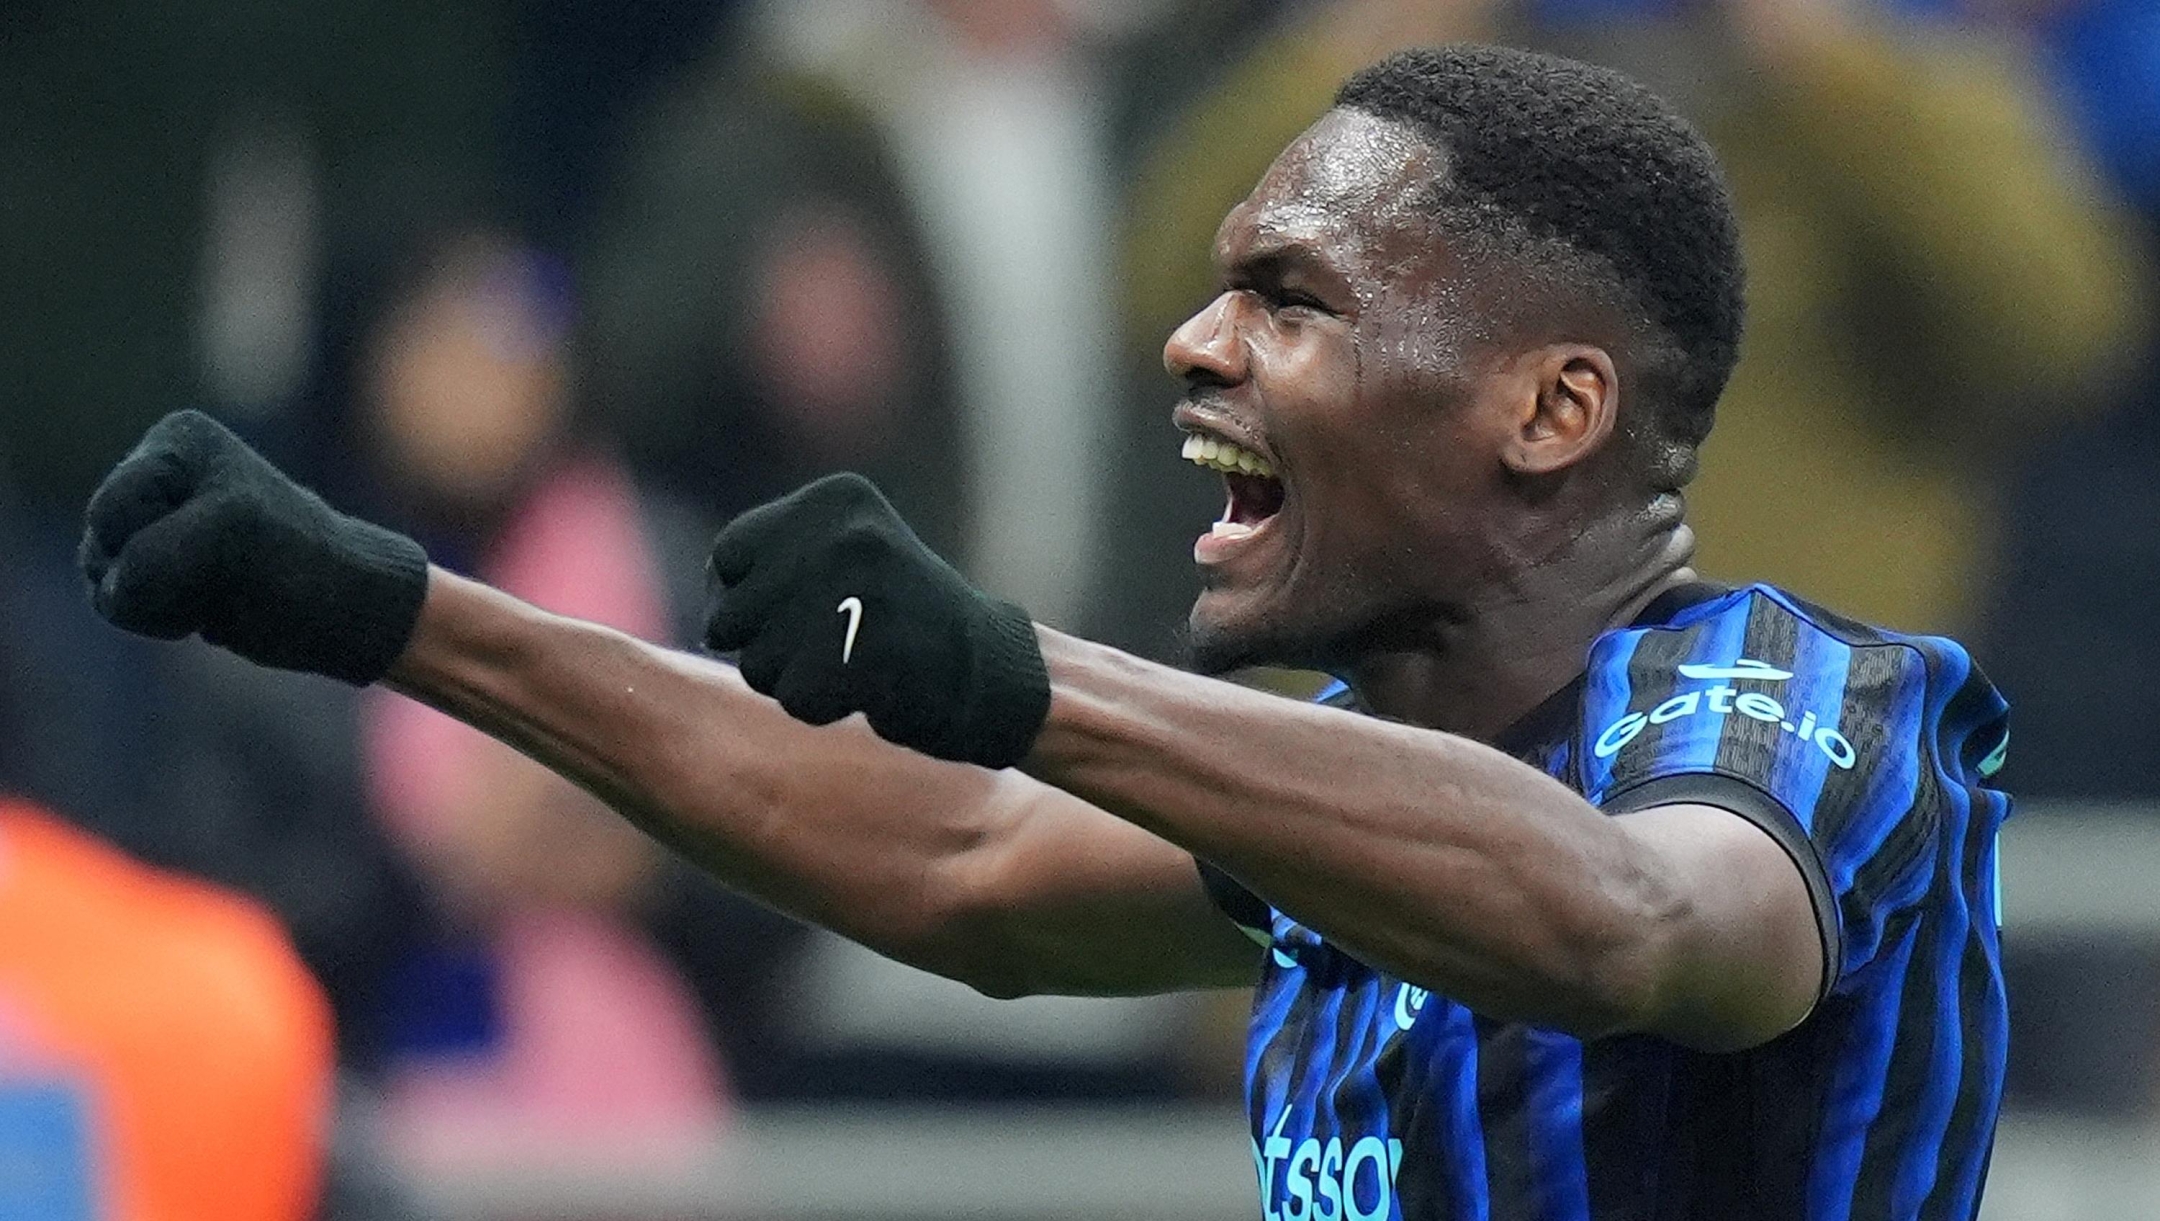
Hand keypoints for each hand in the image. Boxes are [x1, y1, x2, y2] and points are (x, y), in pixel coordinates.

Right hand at [79, 410, 429, 684]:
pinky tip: (206, 605)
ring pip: (103, 577)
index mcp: (181, 440)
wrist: (346, 609)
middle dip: (157, 574)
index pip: (116, 513)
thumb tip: (112, 590)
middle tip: (231, 572)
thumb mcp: (227, 539)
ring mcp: (154, 518)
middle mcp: (160, 470)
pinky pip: (119, 603)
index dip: (167, 544)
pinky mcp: (156, 564)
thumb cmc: (299, 564)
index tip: (237, 545)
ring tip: (222, 588)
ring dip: (160, 600)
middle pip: (101, 540)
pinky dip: (160, 615)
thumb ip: (148, 559)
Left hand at [702, 473, 1049, 768]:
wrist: (994, 671)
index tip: (807, 614)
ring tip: (858, 664)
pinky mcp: (870, 652)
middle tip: (838, 646)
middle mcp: (844, 535)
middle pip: (730, 618)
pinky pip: (794, 700)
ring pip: (757, 665)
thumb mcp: (847, 555)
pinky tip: (872, 690)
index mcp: (834, 499)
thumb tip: (710, 611)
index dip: (753, 602)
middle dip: (770, 648)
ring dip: (796, 681)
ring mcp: (858, 593)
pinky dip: (823, 709)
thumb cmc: (902, 622)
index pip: (728, 559)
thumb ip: (777, 559)